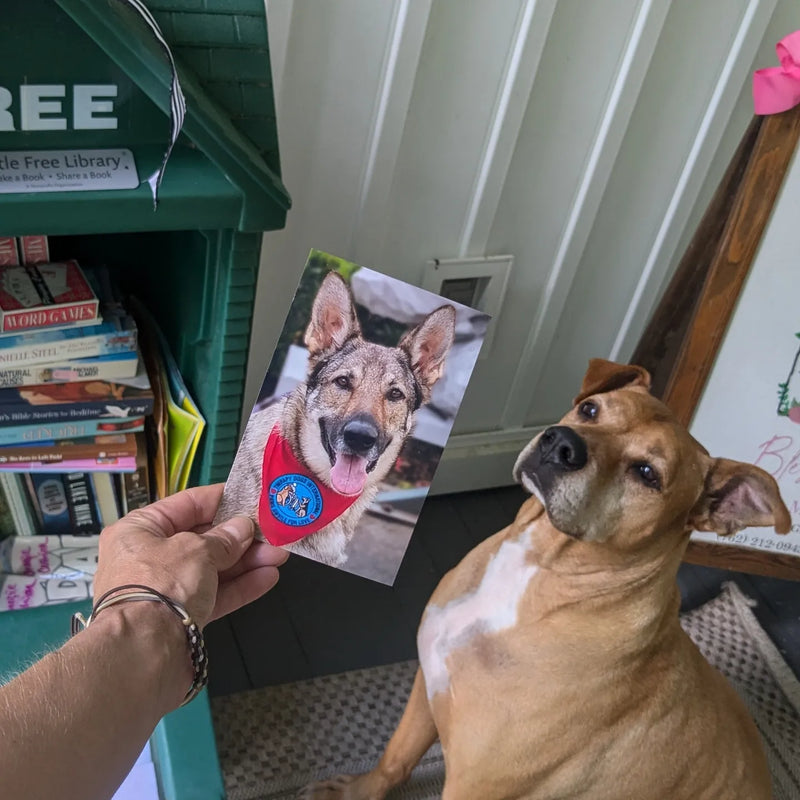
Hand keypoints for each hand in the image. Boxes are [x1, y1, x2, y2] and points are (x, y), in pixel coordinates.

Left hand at [93, 483, 287, 628]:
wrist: (143, 654)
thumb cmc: (162, 585)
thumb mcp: (198, 550)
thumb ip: (225, 537)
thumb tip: (243, 527)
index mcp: (140, 530)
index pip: (187, 505)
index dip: (221, 500)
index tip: (251, 497)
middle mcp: (149, 557)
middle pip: (203, 539)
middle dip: (240, 536)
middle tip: (273, 530)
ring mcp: (166, 590)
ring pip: (213, 568)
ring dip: (246, 561)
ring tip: (280, 553)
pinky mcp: (182, 618)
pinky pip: (215, 595)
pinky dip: (240, 586)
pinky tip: (268, 577)